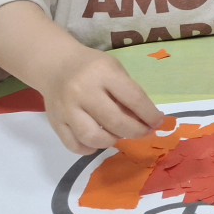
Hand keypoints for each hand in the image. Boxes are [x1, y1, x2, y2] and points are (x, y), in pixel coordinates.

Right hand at [33, 42, 165, 153]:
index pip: (133, 98)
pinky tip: (99, 141)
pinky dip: (90, 148)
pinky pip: (74, 145)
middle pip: (114, 121)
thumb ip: (129, 93)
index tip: (159, 122)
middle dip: (136, 131)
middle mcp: (83, 91)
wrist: (56, 65)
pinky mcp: (55, 122)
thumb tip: (148, 121)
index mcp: (103, 73)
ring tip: (119, 135)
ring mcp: (66, 109)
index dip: (149, 114)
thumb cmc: (92, 67)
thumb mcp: (114, 70)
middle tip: (144, 132)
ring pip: (93, 137)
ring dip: (112, 141)